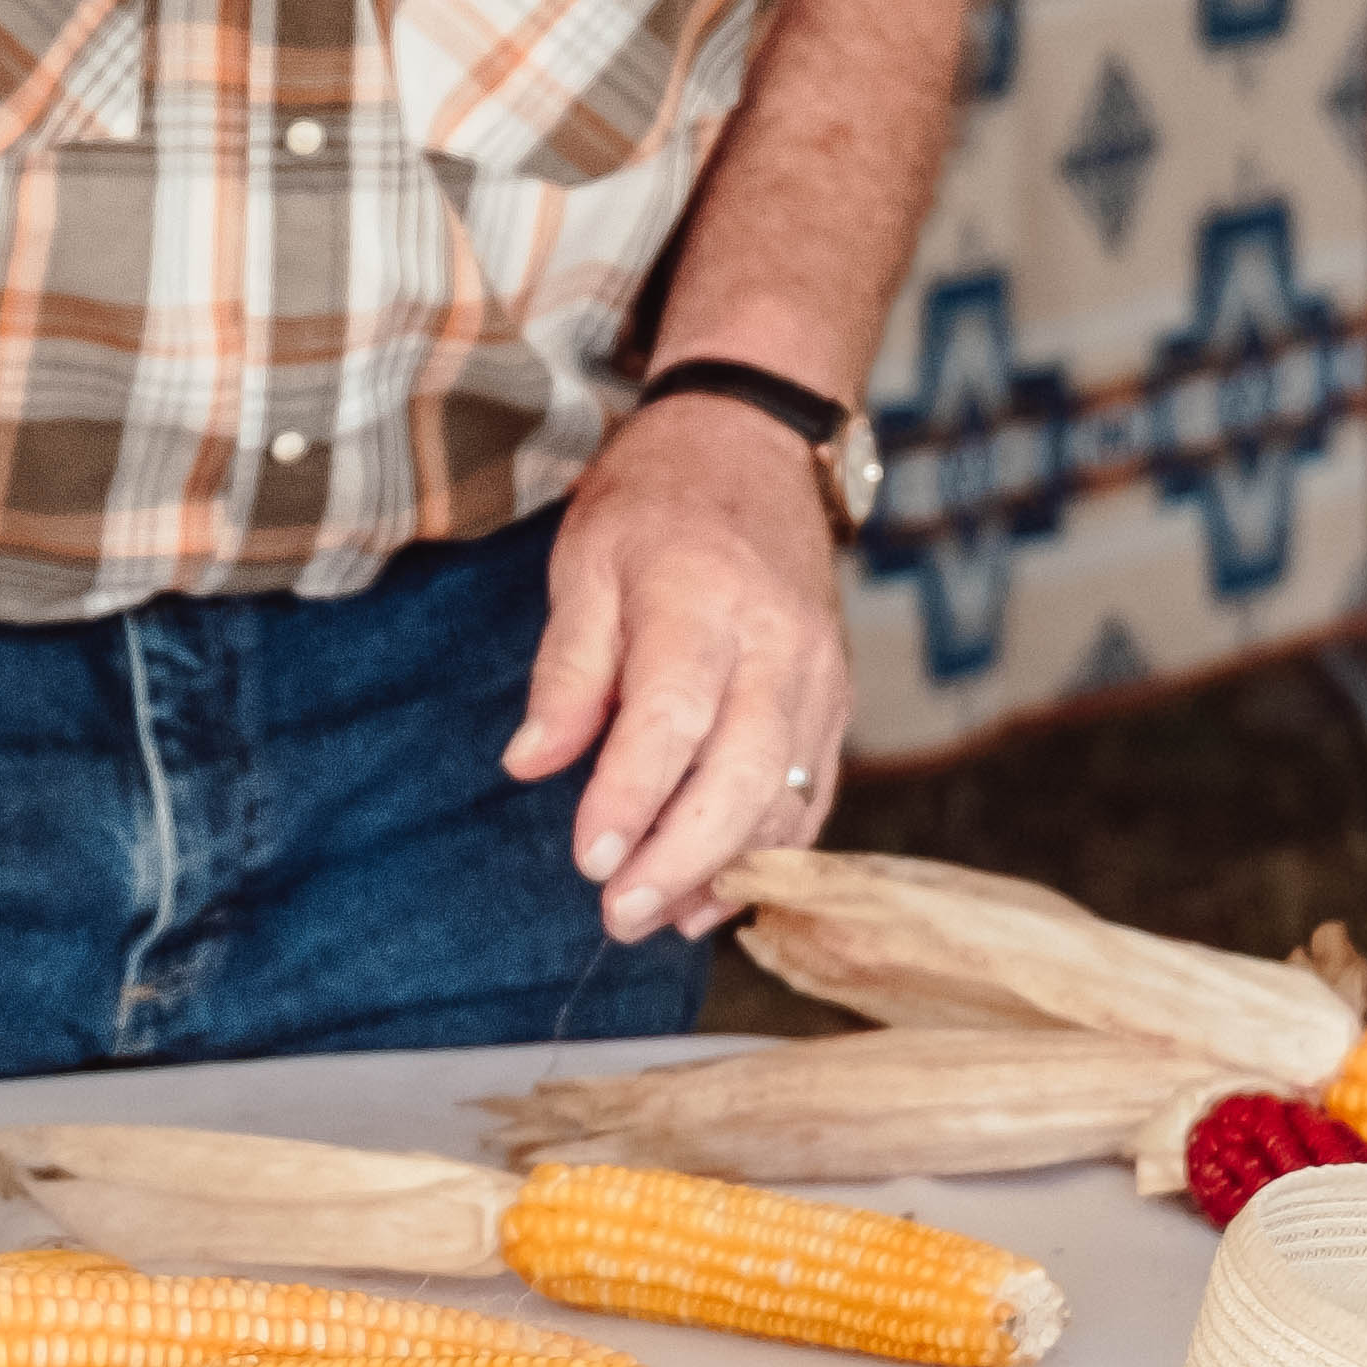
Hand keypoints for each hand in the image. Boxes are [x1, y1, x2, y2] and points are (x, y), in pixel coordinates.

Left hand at [502, 391, 845, 941]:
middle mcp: (777, 645)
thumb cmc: (654, 505)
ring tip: (660, 918)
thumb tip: (530, 764)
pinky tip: (713, 892)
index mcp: (703, 601)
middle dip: (682, 855)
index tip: (589, 858)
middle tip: (619, 915)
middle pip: (744, 771)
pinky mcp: (836, 701)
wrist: (755, 448)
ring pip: (787, 794)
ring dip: (726, 868)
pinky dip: (770, 851)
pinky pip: (813, 791)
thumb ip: (566, 669)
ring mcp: (819, 677)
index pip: (674, 716)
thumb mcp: (585, 564)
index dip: (633, 796)